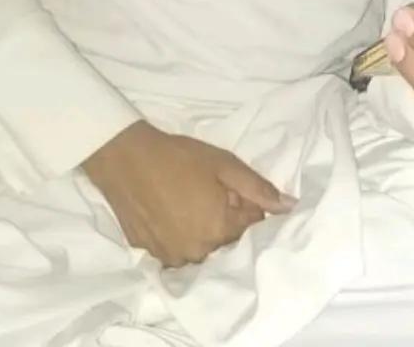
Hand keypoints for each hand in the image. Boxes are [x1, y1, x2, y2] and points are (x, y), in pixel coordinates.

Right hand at [82, 120, 295, 267]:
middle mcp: (198, 253)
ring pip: (199, 249)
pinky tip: (167, 213)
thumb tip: (290, 207)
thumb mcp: (223, 163)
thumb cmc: (176, 156)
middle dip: (222, 219)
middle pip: (225, 241)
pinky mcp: (150, 255)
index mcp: (220, 231)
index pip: (249, 226)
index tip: (227, 187)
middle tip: (204, 191)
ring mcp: (172, 257)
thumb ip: (258, 188)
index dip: (242, 203)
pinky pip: (175, 251)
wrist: (123, 157)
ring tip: (184, 201)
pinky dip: (177, 236)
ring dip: (200, 231)